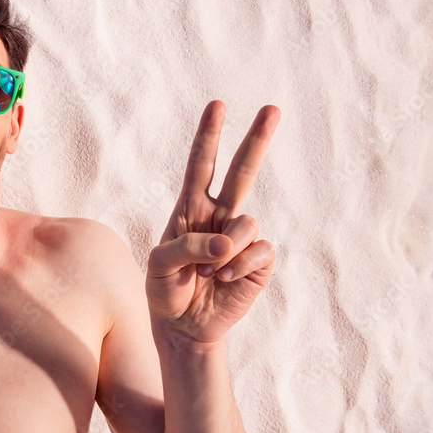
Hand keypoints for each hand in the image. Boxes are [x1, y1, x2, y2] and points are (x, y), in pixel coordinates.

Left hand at [146, 101, 280, 343]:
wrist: (184, 326)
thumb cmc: (166, 289)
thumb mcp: (159, 265)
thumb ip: (186, 247)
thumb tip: (227, 242)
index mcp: (190, 208)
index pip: (200, 165)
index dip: (208, 136)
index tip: (217, 106)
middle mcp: (219, 215)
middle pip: (241, 172)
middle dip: (256, 140)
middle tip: (273, 108)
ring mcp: (241, 237)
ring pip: (247, 221)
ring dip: (226, 250)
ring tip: (209, 272)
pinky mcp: (259, 261)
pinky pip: (259, 251)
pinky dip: (239, 267)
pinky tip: (225, 281)